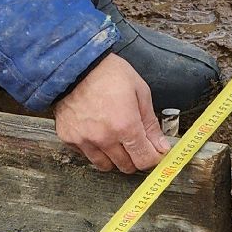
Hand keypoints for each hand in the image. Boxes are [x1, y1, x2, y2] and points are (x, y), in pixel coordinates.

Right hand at [52, 53, 171, 172]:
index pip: (144, 160)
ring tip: (115, 137)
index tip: (154, 152)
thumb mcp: (139, 92)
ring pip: (106, 165)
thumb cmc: (108, 73)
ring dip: (115, 157)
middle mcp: (104, 138)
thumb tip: (161, 146)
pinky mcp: (69, 139)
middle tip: (135, 141)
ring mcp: (85, 140)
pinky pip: (86, 155)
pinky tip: (97, 132)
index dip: (153, 158)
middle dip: (135, 157)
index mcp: (126, 126)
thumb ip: (151, 124)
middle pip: (126, 166)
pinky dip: (95, 149)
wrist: (75, 65)